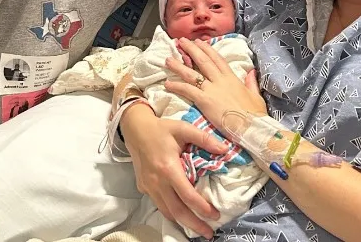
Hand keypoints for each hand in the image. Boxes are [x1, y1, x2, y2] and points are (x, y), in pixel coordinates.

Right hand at [120, 103, 226, 238]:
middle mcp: (157, 181)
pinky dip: (171, 213)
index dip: (202, 208)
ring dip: (182, 222)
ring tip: (198, 228)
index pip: (187, 195)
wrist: (135, 129)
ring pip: (166, 212)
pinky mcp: (143, 188)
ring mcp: (148, 187)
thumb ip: (204, 139)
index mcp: (168, 168)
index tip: (215, 215)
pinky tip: (182, 214)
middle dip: (194, 224)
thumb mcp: (184, 128)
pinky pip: (159, 205)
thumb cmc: (161, 128)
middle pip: (176, 211)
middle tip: (209, 233)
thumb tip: (225, 149)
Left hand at [164, 38, 266, 133]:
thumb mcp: (255, 95)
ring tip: (168, 59)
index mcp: (232, 78)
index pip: (217, 59)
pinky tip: (167, 84)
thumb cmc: (255, 115)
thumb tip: (251, 71)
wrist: (252, 127)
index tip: (199, 41)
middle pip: (203, 61)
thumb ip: (251, 82)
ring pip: (192, 74)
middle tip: (180, 41)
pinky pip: (187, 90)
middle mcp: (221, 80)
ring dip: (179, 66)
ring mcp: (212, 89)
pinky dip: (176, 86)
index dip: (207, 49)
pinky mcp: (205, 100)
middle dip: (191, 49)